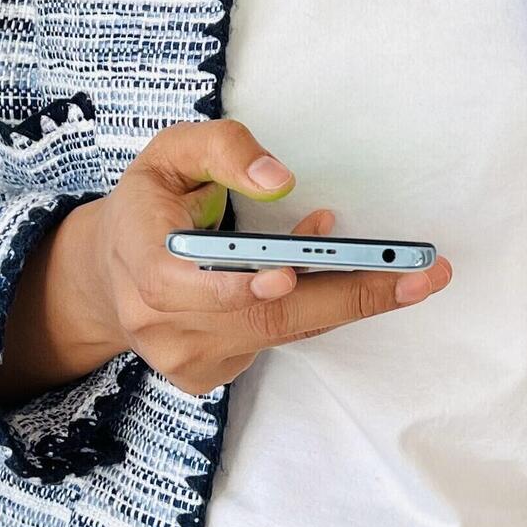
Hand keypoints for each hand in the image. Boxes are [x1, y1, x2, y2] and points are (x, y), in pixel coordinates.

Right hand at [9, 117, 455, 402]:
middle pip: (261, 316)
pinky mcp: (202, 376)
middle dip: (347, 294)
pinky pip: (271, 344)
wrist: (106, 272)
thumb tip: (279, 179)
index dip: (238, 284)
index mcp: (138, 256)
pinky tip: (312, 277)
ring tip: (386, 262)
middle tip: (420, 275)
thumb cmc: (153, 201)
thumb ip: (223, 149)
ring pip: (277, 331)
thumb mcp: (173, 151)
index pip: (187, 282)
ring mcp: (180, 356)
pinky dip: (306, 310)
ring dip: (335, 293)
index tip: (287, 275)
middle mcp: (155, 320)